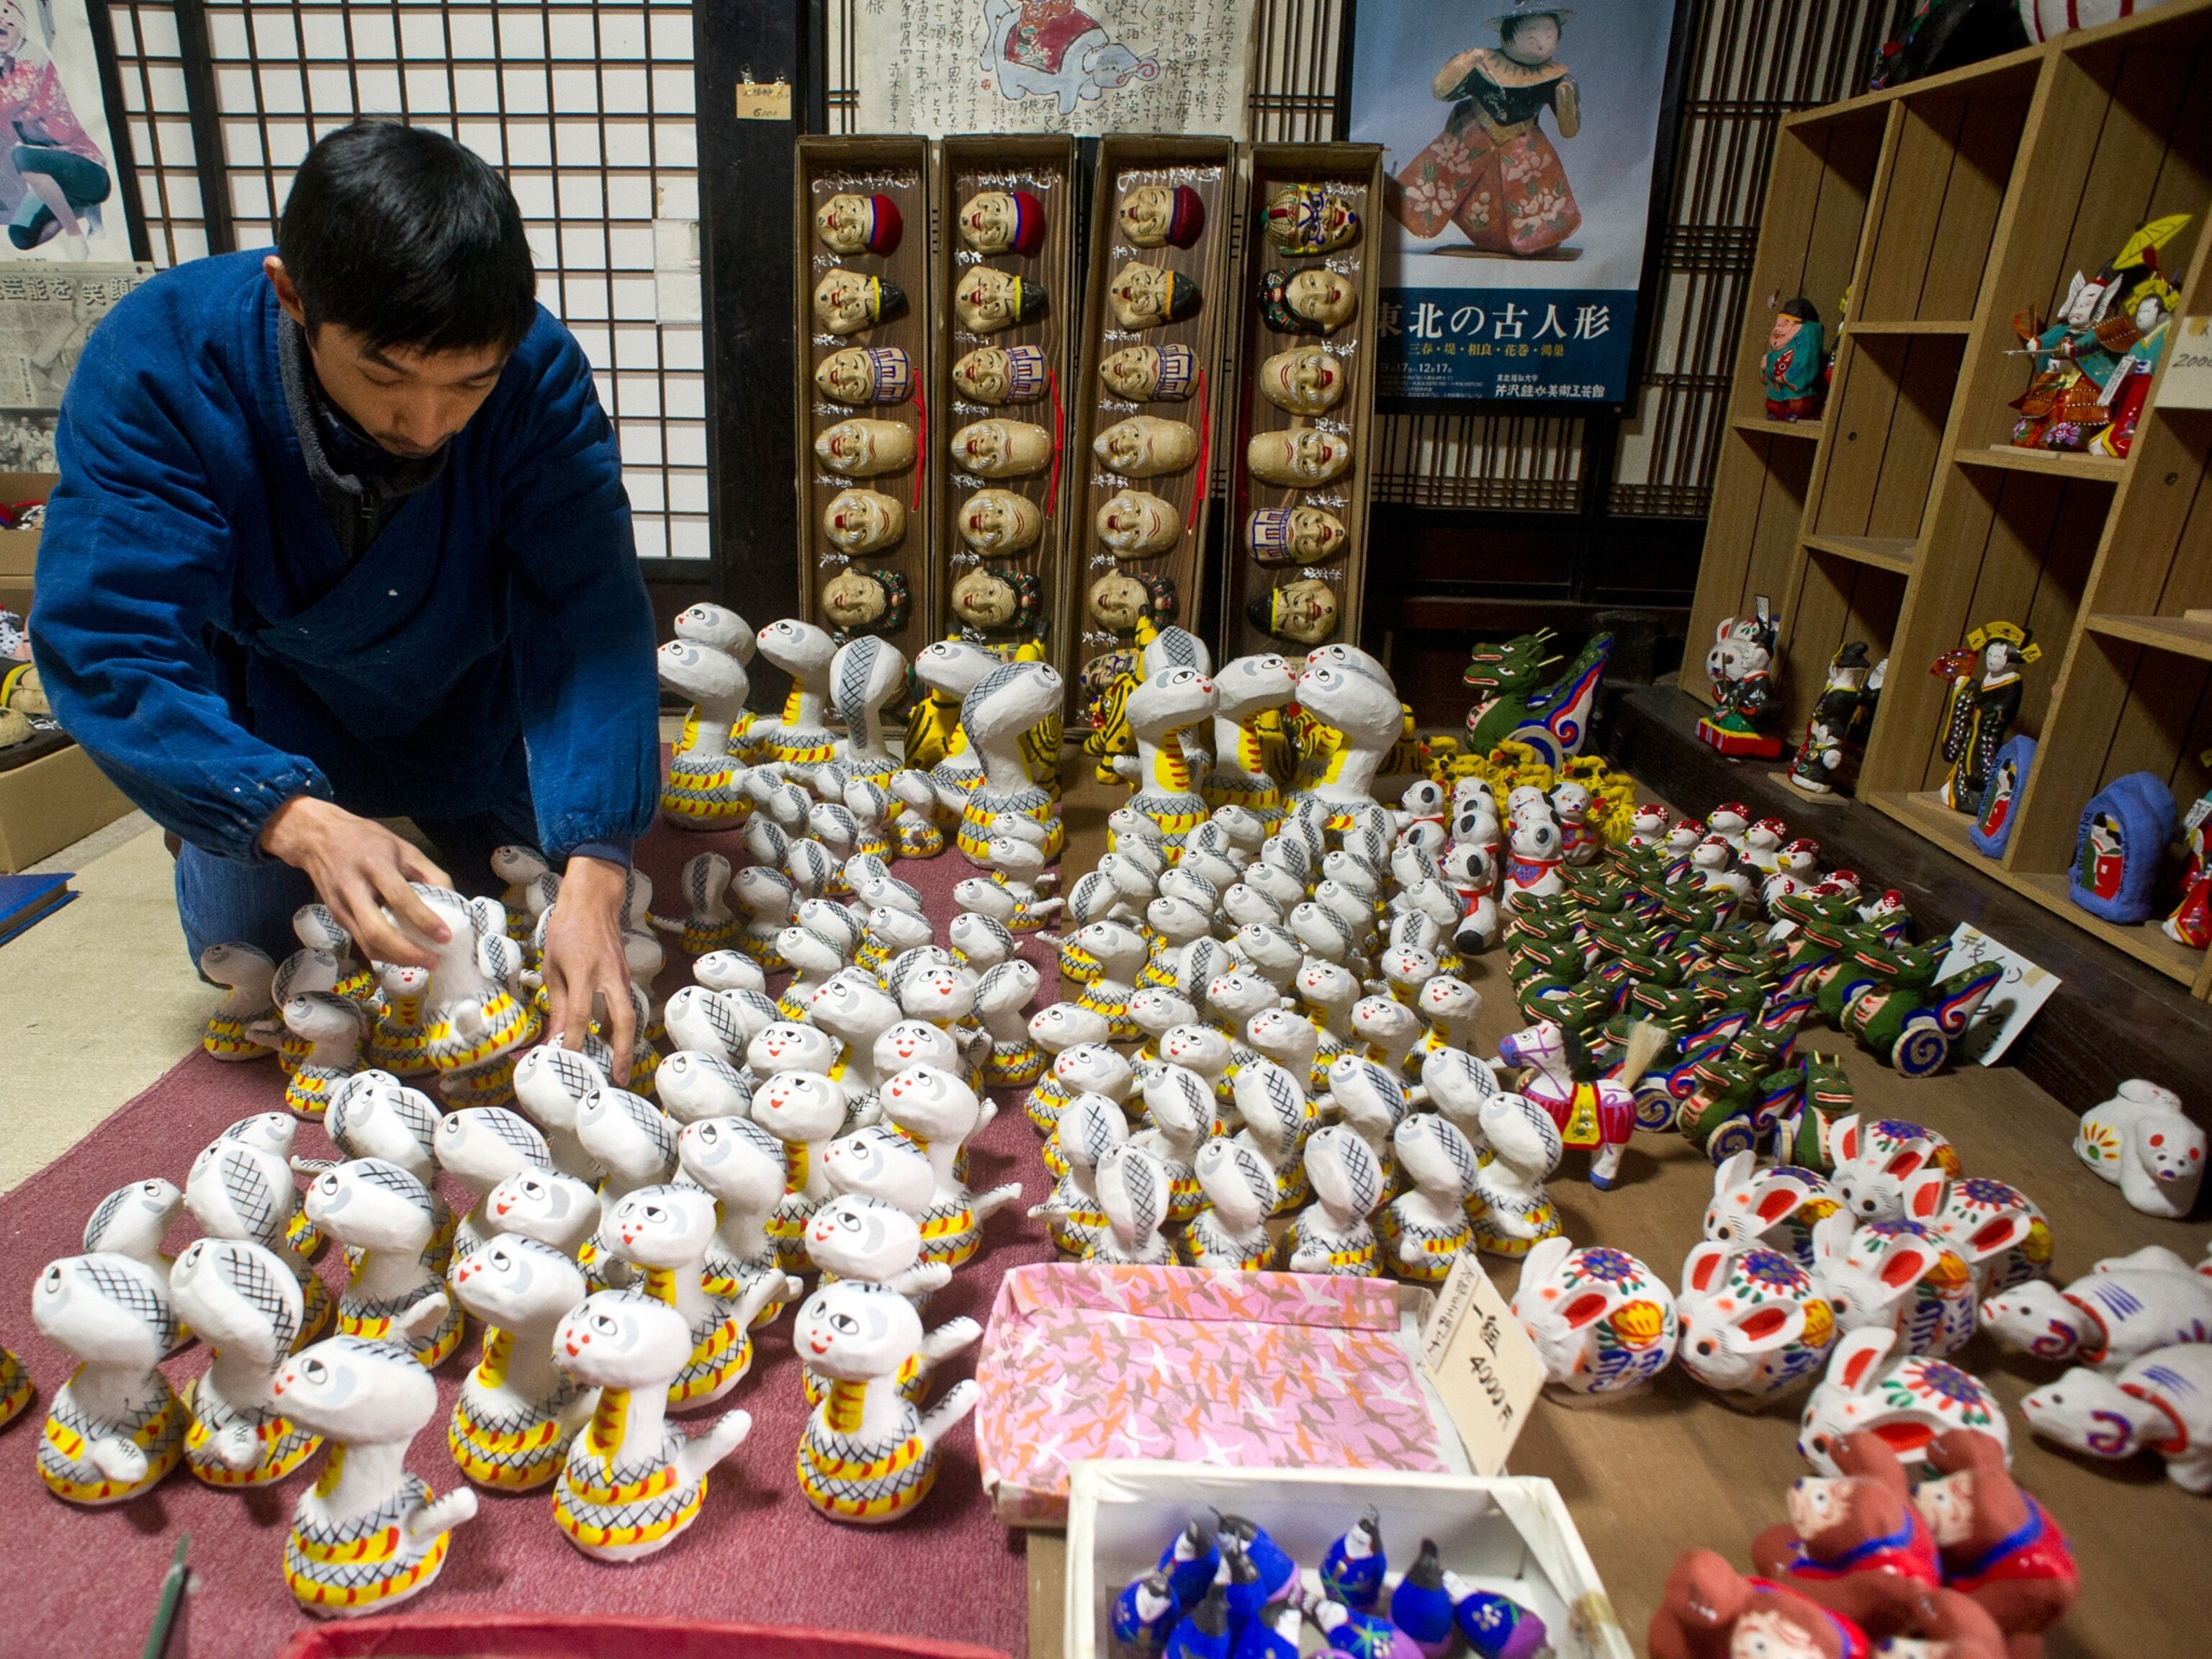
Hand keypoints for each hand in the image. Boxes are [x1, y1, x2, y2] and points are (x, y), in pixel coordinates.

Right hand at [259, 796, 451, 966]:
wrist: (317, 838)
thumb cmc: (367, 840)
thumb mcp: (403, 847)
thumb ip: (430, 872)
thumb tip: (453, 902)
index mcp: (375, 864)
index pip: (399, 897)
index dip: (423, 919)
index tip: (445, 936)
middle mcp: (354, 888)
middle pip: (377, 931)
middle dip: (406, 953)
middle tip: (433, 961)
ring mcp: (341, 906)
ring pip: (367, 944)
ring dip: (396, 960)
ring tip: (422, 963)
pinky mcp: (336, 917)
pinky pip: (361, 941)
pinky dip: (383, 953)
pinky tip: (402, 956)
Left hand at [542, 855, 635, 1084]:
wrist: (594, 900)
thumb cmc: (566, 930)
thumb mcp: (553, 965)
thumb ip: (558, 1003)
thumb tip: (556, 1037)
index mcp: (583, 971)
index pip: (581, 1015)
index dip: (574, 1042)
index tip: (565, 1061)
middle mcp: (608, 975)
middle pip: (624, 1020)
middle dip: (622, 1051)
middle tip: (618, 1078)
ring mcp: (622, 975)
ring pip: (630, 1014)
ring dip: (625, 1043)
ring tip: (619, 1068)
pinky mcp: (626, 975)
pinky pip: (626, 1004)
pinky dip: (621, 1026)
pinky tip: (613, 1041)